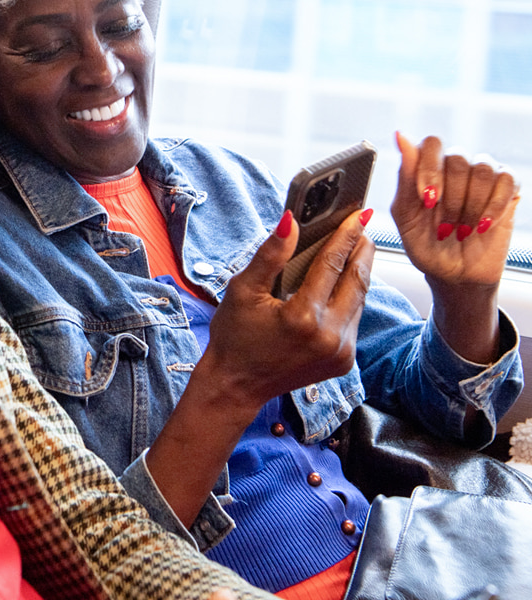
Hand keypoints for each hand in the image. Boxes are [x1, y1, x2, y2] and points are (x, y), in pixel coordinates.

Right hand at [145, 208, 372, 525]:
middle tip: (365, 225)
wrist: (236, 385)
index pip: (332, 264)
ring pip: (358, 301)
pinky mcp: (345, 362)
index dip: (345, 236)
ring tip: (358, 247)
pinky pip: (353, 320)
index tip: (359, 215)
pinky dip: (351, 297)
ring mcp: (341, 352)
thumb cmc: (234, 336)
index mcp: (304, 318)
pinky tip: (345, 281)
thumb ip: (270, 255)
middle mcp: (330, 337)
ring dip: (359, 272)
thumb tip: (290, 220)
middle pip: (356, 281)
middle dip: (362, 250)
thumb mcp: (243, 290)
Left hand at [391, 132, 518, 288]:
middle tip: (445, 225)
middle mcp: (455, 168)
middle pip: (458, 157)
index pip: (432, 144)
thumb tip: (400, 136)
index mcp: (427, 169)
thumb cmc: (425, 245)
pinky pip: (507, 180)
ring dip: (471, 205)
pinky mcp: (508, 191)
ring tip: (463, 229)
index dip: (430, 168)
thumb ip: (405, 177)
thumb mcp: (406, 216)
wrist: (454, 276)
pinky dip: (494, 206)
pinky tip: (483, 226)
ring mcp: (482, 178)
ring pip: (482, 168)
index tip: (427, 198)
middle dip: (450, 198)